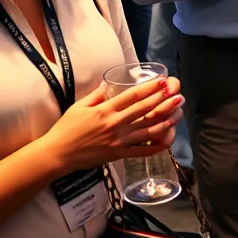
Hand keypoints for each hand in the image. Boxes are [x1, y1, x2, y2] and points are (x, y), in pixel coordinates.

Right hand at [42, 76, 184, 174]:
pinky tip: (167, 139)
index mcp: (106, 110)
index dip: (149, 88)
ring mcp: (119, 141)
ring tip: (177, 113)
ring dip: (164, 120)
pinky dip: (156, 146)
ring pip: (147, 130)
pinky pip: (142, 151)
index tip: (162, 82)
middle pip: (144, 110)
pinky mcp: (119, 155)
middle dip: (162, 101)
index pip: (133, 96)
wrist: (60, 153)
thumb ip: (96, 95)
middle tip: (177, 93)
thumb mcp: (79, 105)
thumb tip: (107, 84)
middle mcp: (116, 124)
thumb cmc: (67, 128)